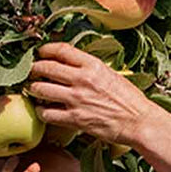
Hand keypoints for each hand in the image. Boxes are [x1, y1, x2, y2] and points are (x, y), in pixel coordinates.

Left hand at [25, 43, 154, 147]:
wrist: (139, 122)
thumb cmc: (129, 99)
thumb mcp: (111, 74)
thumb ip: (90, 68)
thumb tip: (72, 64)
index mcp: (93, 65)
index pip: (61, 50)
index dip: (45, 49)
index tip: (40, 53)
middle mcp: (82, 79)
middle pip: (45, 67)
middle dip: (34, 69)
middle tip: (31, 72)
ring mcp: (77, 99)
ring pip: (41, 89)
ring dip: (34, 90)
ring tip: (35, 91)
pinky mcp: (75, 119)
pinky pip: (47, 113)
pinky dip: (41, 111)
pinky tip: (43, 110)